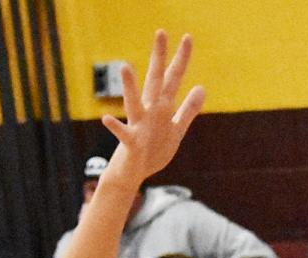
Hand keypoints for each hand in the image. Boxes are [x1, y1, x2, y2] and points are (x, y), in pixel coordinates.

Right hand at [101, 32, 204, 186]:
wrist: (131, 175)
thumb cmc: (152, 153)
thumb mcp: (176, 130)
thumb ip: (188, 110)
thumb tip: (201, 88)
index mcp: (161, 108)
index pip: (173, 79)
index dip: (181, 60)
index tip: (187, 37)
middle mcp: (148, 112)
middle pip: (155, 82)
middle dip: (158, 59)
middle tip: (160, 32)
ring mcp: (138, 126)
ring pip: (133, 103)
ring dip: (130, 87)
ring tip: (125, 66)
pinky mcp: (131, 144)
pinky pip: (122, 135)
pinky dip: (114, 127)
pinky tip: (106, 119)